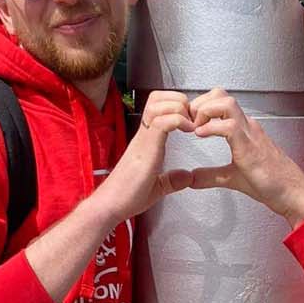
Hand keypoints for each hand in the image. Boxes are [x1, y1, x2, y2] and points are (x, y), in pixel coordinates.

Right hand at [94, 90, 193, 226]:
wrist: (110, 205)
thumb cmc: (128, 197)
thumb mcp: (157, 187)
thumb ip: (172, 180)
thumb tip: (187, 177)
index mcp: (147, 140)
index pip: (159, 106)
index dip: (177, 104)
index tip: (192, 120)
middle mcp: (144, 134)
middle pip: (157, 97)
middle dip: (179, 99)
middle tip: (193, 117)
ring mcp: (144, 139)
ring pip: (159, 104)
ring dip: (179, 107)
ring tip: (191, 123)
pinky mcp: (146, 147)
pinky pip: (162, 121)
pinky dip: (179, 120)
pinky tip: (188, 131)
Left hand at [187, 88, 303, 227]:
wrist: (292, 193)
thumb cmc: (271, 183)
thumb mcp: (231, 177)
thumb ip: (211, 175)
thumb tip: (192, 178)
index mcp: (243, 130)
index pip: (219, 101)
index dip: (200, 107)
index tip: (188, 122)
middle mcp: (247, 126)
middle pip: (220, 95)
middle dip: (199, 103)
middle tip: (189, 122)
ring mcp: (250, 133)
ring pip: (225, 103)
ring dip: (205, 111)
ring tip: (196, 127)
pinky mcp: (250, 146)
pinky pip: (229, 126)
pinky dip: (211, 127)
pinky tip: (201, 136)